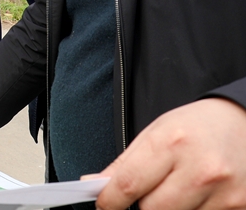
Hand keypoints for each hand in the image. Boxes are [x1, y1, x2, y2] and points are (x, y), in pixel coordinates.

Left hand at [92, 98, 245, 209]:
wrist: (245, 122)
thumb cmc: (197, 127)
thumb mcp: (155, 133)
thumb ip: (123, 164)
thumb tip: (92, 185)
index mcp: (172, 143)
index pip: (128, 185)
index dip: (109, 201)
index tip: (104, 204)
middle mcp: (201, 169)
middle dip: (143, 204)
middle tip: (153, 188)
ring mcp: (225, 192)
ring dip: (171, 209)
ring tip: (180, 186)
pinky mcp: (241, 207)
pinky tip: (201, 194)